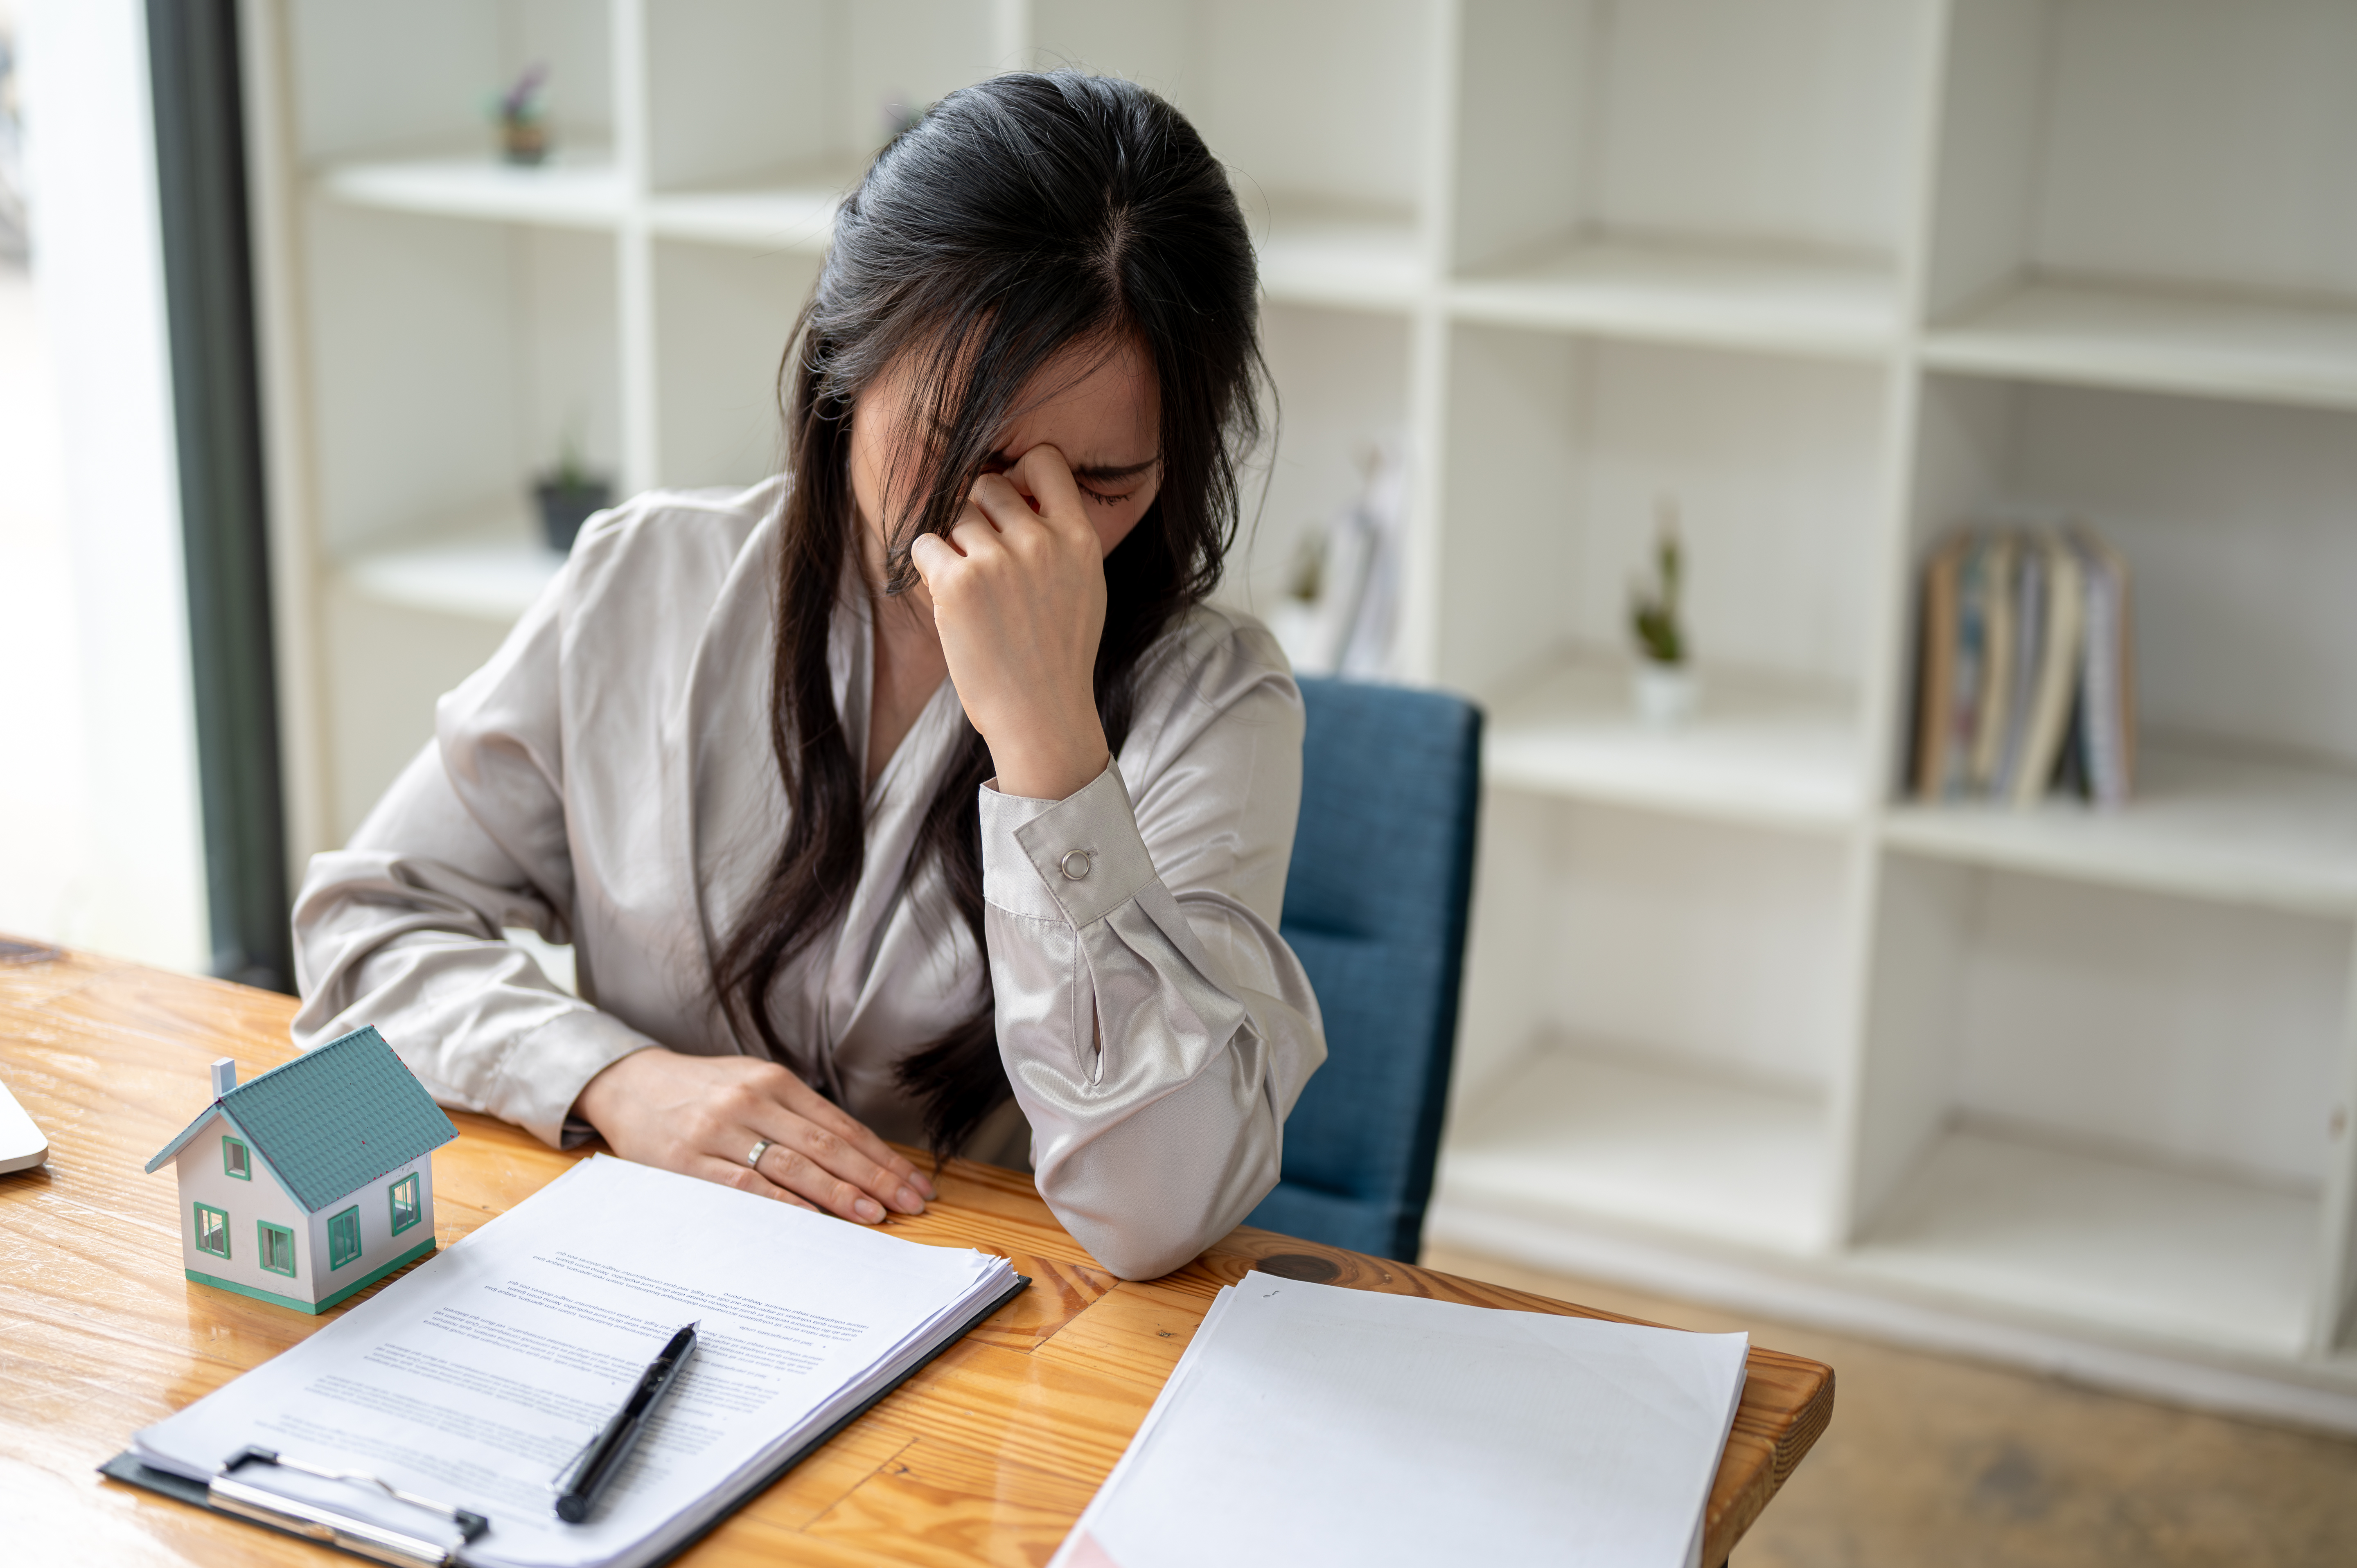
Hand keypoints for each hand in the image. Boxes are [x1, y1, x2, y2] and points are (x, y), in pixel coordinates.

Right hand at [572, 1048, 935, 1221]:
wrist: (630, 1084)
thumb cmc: (703, 1090)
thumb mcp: (752, 1083)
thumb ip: (798, 1114)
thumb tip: (856, 1154)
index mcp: (773, 1081)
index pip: (841, 1126)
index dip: (881, 1157)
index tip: (913, 1182)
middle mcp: (751, 1101)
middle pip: (826, 1146)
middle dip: (874, 1178)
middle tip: (910, 1203)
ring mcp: (719, 1131)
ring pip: (792, 1166)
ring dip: (837, 1194)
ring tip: (874, 1214)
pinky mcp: (689, 1161)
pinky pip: (745, 1186)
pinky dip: (782, 1203)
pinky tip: (811, 1219)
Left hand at [908, 445, 1110, 800]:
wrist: (1041, 715)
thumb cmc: (1059, 655)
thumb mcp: (1085, 586)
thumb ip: (1061, 539)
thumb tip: (1023, 495)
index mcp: (1078, 538)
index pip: (1045, 461)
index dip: (1020, 472)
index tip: (1012, 499)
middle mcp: (1040, 541)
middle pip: (989, 485)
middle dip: (980, 513)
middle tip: (983, 556)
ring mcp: (996, 561)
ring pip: (956, 516)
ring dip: (955, 545)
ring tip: (972, 589)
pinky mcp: (956, 584)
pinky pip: (925, 544)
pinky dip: (928, 565)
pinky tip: (948, 595)